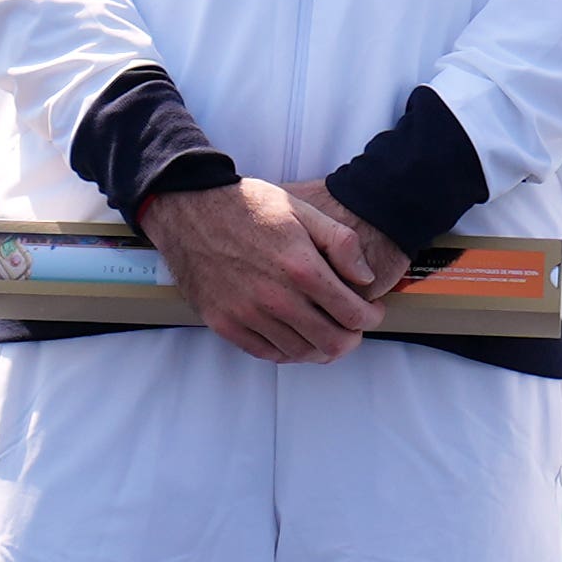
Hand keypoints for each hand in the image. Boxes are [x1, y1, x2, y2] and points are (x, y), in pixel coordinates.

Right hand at [142, 176, 397, 363]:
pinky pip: (266, 353)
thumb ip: (342, 244)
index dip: (371, 317)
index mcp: (302, 269)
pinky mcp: (223, 323)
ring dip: (321, 347)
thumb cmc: (250, 207)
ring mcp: (246, 314)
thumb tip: (365, 278)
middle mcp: (275, 298)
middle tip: (352, 326)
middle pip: (332, 344)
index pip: (354, 315)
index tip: (371, 311)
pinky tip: (295, 334)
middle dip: (351, 338)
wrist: (190, 209)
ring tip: (325, 329)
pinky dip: (288, 350)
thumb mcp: (304, 211)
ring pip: (300, 353)